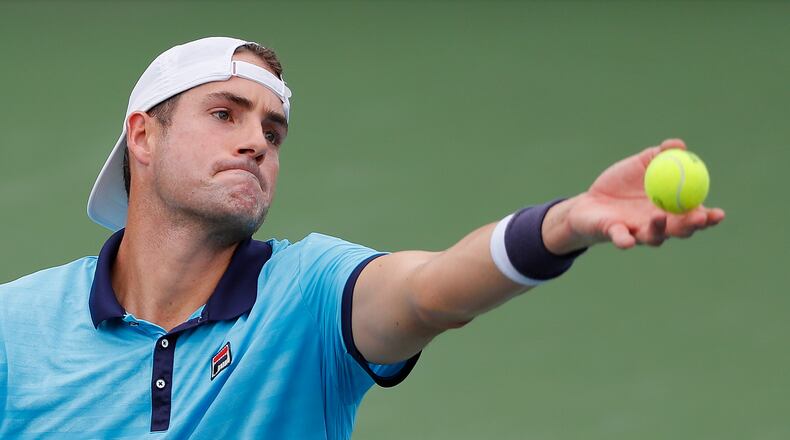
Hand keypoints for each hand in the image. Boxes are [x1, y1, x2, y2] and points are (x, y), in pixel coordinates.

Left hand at [543, 139, 725, 252]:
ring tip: (659, 215)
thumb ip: (659, 155)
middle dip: (691, 226)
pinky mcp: (615, 234)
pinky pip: (622, 239)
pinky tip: (628, 240)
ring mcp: (637, 231)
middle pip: (680, 231)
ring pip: (654, 237)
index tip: (718, 213)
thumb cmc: (620, 184)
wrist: (589, 202)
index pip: (693, 215)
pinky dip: (625, 240)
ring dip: (659, 229)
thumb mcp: (640, 165)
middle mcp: (658, 225)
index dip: (708, 218)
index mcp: (669, 209)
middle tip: (698, 217)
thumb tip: (679, 145)